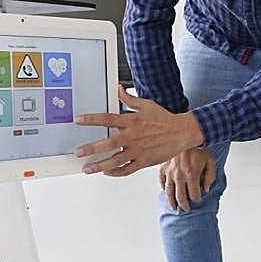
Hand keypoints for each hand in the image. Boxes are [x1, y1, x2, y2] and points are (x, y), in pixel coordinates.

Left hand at [73, 86, 203, 176]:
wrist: (182, 132)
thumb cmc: (164, 118)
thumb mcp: (146, 104)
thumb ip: (129, 98)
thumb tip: (119, 89)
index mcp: (132, 121)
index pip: (108, 119)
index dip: (92, 119)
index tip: (78, 120)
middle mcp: (133, 137)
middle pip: (108, 144)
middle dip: (91, 148)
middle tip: (78, 152)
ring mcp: (138, 150)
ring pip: (115, 161)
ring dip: (99, 166)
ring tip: (87, 169)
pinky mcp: (144, 161)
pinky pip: (127, 169)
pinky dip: (116, 172)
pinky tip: (106, 172)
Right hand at [159, 148, 215, 211]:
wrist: (185, 134)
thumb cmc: (199, 147)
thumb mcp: (210, 161)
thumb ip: (210, 176)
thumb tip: (206, 189)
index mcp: (192, 174)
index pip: (194, 195)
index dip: (197, 199)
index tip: (198, 199)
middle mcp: (179, 176)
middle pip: (181, 197)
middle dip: (185, 206)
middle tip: (187, 209)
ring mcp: (169, 172)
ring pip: (169, 193)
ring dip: (172, 202)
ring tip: (174, 207)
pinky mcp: (163, 168)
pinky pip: (162, 181)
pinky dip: (164, 188)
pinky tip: (166, 191)